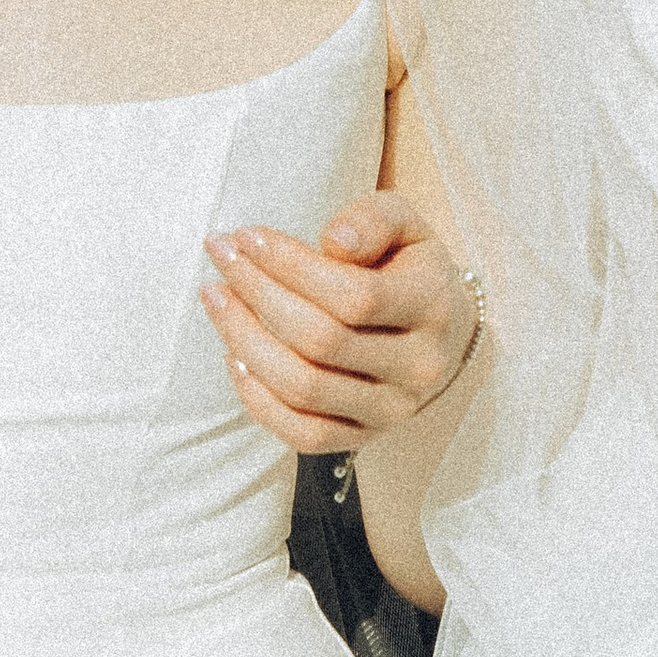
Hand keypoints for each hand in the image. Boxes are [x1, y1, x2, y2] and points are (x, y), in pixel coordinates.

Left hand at [200, 193, 475, 455]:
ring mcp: (391, 409)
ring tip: (216, 298)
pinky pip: (302, 433)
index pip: (353, 294)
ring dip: (245, 341)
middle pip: (321, 341)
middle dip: (257, 294)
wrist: (441, 335)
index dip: (291, 265)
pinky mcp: (363, 437)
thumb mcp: (404, 224)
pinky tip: (234, 355)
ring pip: (304, 388)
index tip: (246, 237)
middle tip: (221, 257)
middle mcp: (417, 367)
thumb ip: (373, 220)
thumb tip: (334, 242)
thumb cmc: (408, 269)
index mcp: (432, 306)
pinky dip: (258, 398)